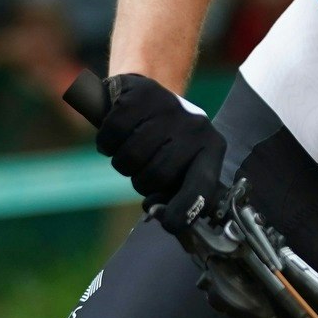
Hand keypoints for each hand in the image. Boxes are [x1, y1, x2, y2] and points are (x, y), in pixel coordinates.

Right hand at [95, 74, 225, 233]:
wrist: (147, 95)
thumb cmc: (164, 140)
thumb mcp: (179, 165)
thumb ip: (173, 193)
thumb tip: (156, 212)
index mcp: (211, 148)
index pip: (201, 186)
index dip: (184, 211)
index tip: (168, 223)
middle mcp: (195, 126)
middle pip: (156, 175)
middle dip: (141, 180)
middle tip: (141, 167)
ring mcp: (169, 108)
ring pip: (131, 157)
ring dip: (122, 162)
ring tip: (129, 149)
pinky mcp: (141, 94)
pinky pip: (113, 133)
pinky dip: (106, 142)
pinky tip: (115, 135)